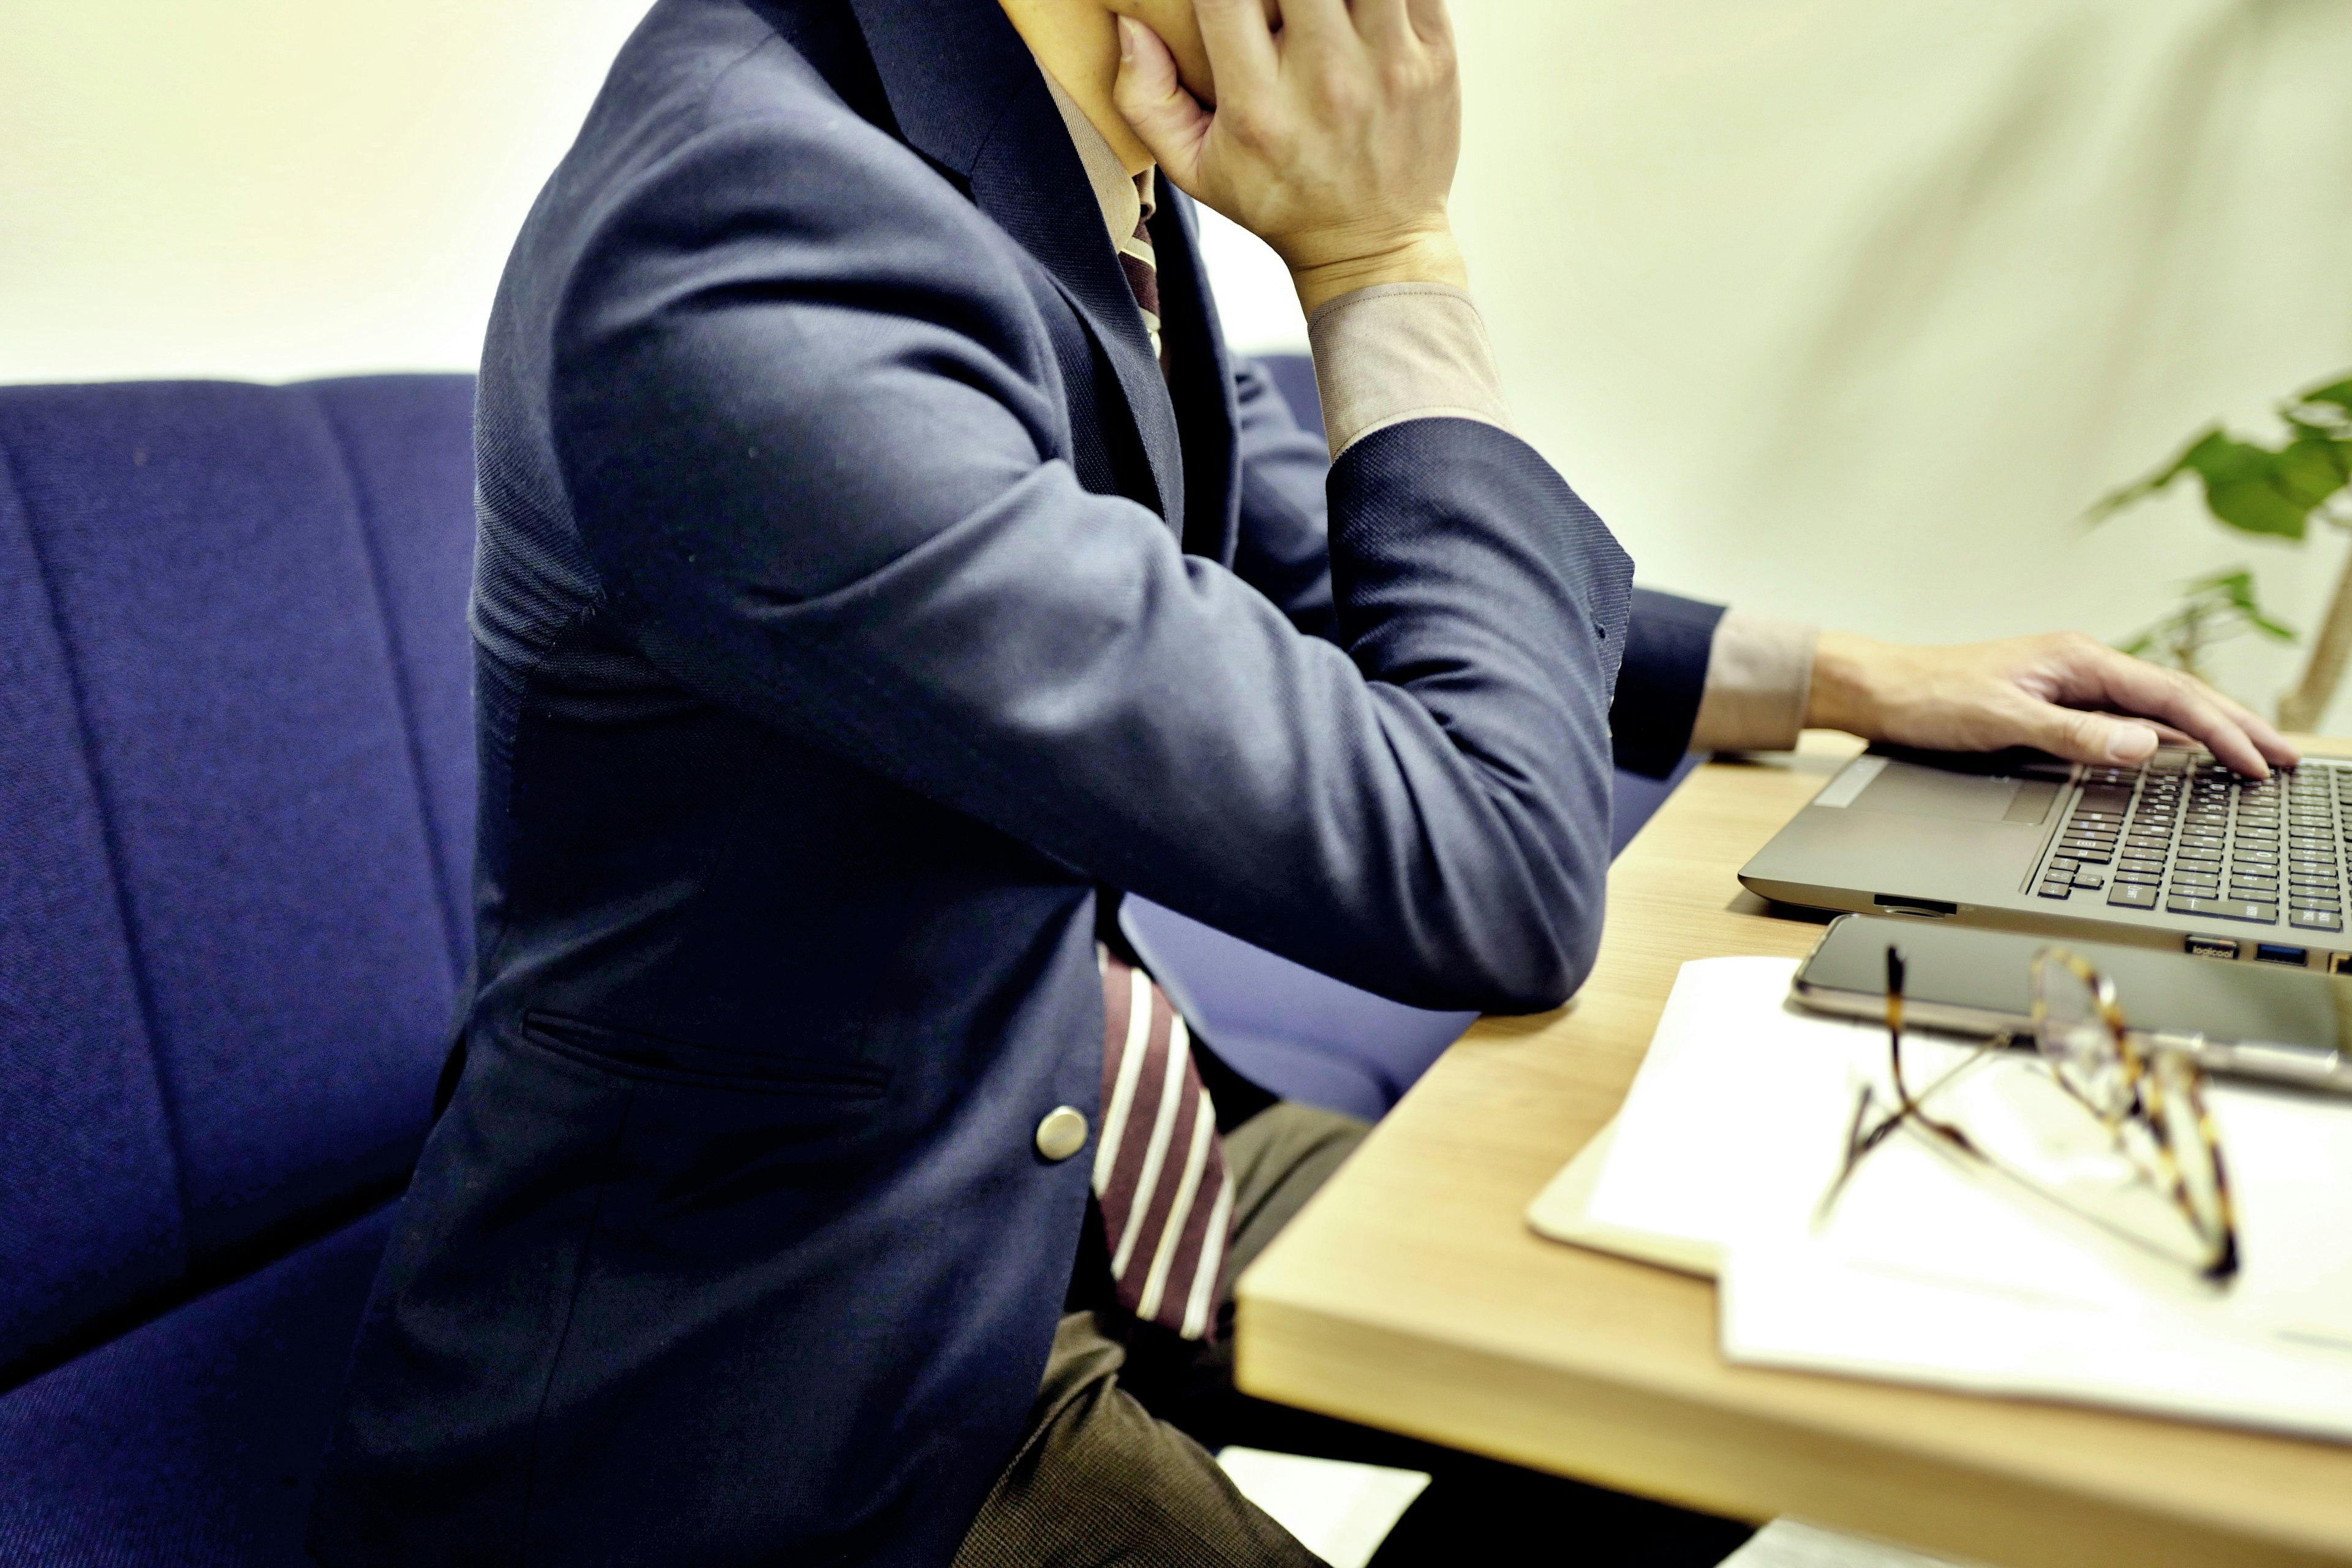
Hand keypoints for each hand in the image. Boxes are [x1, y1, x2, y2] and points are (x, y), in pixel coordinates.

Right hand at [1113, 0, 1466, 312]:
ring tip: (1316, 6)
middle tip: (1275, 4)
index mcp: (1258, 105)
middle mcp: (1326, 80)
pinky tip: (1357, 7)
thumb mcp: (1195, 171)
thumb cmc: (1279, 202)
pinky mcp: (1437, 58)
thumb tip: (1131, 25)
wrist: (1374, 247)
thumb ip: (1147, 99)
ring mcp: (1391, 65)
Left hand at [1807, 630, 2300, 778]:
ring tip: (2256, 756)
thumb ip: (2074, 734)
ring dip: (2209, 731)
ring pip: (2159, 708)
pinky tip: (2187, 753)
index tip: (2258, 760)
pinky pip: (2129, 720)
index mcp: (2079, 659)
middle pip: (2178, 696)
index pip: (2171, 695)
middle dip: (2236, 726)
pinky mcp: (2058, 705)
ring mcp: (2073, 685)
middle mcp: (2083, 666)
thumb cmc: (1930, 697)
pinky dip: (2168, 736)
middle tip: (2286, 759)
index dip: (2222, 729)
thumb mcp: (2002, 719)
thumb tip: (2143, 744)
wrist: (1881, 690)